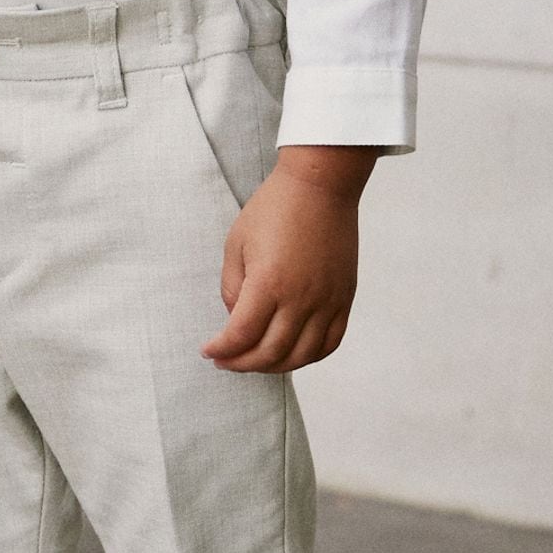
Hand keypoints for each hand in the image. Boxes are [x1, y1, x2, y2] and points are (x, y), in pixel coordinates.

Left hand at [200, 145, 377, 372]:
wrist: (320, 185)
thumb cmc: (274, 208)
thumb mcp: (236, 244)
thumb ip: (232, 288)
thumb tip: (237, 320)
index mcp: (269, 283)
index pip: (241, 336)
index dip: (221, 350)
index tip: (208, 351)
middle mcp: (301, 298)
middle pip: (270, 353)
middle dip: (241, 364)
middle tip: (225, 360)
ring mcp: (327, 300)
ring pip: (301, 355)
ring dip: (274, 366)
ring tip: (255, 361)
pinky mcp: (344, 297)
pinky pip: (330, 342)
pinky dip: (309, 356)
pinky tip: (291, 354)